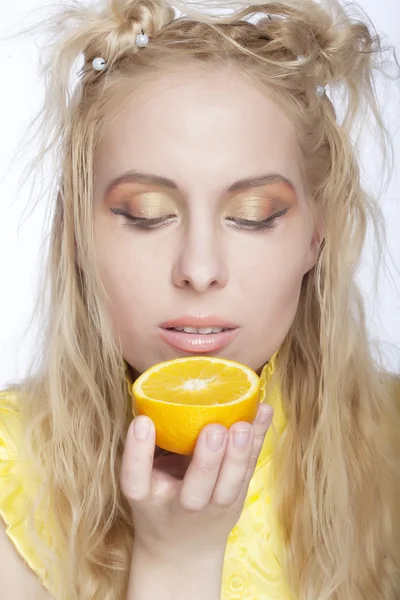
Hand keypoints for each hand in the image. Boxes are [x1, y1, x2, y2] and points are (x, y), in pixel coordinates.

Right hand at [120, 403, 273, 562]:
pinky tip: (264, 412)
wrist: (183, 550)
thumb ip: (148, 448)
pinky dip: (258, 440)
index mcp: (146, 498)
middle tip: (214, 429)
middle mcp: (180, 508)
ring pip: (230, 486)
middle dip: (206, 462)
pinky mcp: (238, 499)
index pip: (134, 480)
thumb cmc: (159, 500)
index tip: (142, 422)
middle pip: (194, 492)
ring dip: (239, 454)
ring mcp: (213, 509)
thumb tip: (154, 395)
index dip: (137, 452)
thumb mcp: (143, 481)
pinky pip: (249, 469)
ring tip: (243, 425)